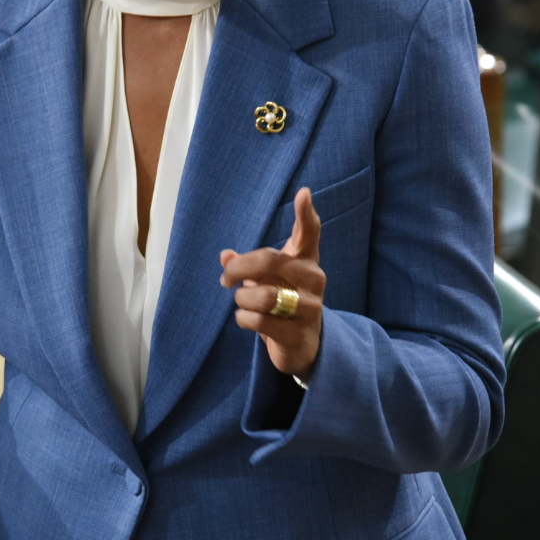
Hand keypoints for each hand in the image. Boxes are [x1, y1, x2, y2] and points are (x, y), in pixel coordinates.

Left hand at [219, 187, 325, 380]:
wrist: (303, 346)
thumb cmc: (282, 301)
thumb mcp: (266, 279)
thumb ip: (248, 265)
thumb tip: (225, 255)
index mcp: (305, 260)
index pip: (309, 232)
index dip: (306, 213)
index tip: (303, 192)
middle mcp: (313, 280)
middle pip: (269, 260)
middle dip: (239, 269)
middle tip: (226, 278)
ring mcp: (310, 307)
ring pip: (261, 294)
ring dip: (241, 299)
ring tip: (243, 303)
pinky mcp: (299, 333)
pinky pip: (258, 320)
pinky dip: (243, 319)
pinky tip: (247, 319)